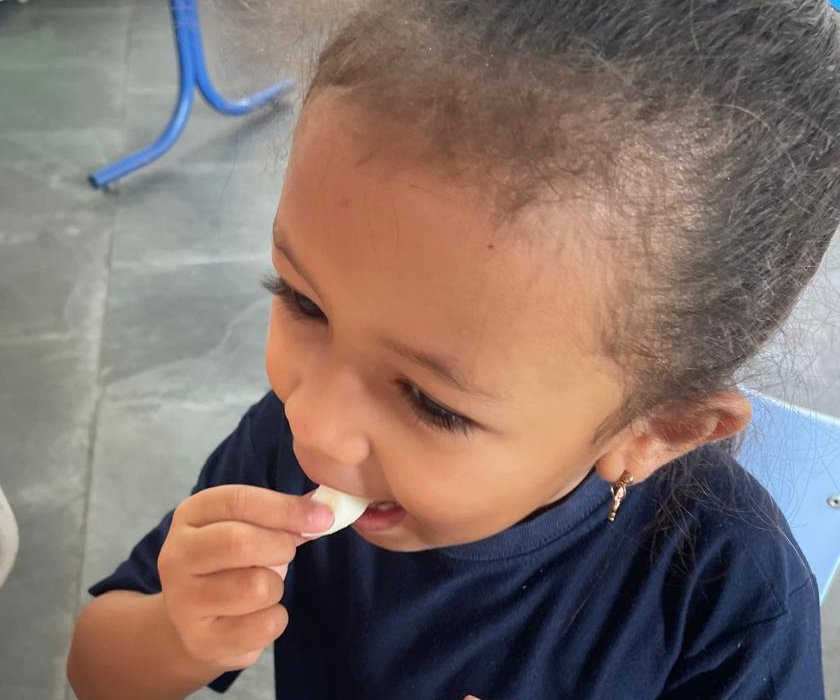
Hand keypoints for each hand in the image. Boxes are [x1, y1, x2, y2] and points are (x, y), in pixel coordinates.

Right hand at [157, 484, 333, 670]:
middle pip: (240, 543)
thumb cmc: (233, 563)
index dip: (286, 508)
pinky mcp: (200, 640)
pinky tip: (259, 615)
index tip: (323, 517)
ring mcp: (183, 600)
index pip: (238, 501)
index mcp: (191, 514)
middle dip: (280, 547)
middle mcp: (177, 555)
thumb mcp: (249, 527)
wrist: (198, 621)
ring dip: (276, 586)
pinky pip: (263, 626)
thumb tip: (325, 508)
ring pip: (256, 587)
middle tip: (286, 554)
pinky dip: (275, 618)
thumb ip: (282, 515)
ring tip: (264, 586)